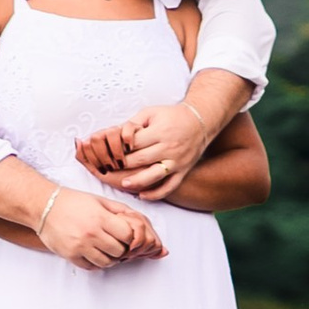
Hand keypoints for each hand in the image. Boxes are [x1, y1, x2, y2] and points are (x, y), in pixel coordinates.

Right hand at [41, 185, 165, 267]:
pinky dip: (96, 262)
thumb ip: (119, 211)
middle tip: (117, 243)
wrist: (44, 206)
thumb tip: (138, 222)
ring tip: (105, 248)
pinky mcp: (71, 256)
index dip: (131, 237)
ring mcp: (80, 246)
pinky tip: (93, 252)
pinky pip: (92, 267)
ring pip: (107, 262)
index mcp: (101, 217)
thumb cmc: (73, 202)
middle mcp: (91, 233)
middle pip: (120, 251)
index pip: (128, 235)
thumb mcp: (99, 200)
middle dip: (122, 248)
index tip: (126, 235)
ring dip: (110, 257)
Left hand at [78, 99, 208, 201]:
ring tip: (124, 184)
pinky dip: (156, 193)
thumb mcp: (151, 112)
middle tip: (109, 169)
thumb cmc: (171, 116)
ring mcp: (176, 161)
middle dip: (123, 165)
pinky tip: (143, 195)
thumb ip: (132, 124)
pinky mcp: (182, 171)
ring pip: (155, 175)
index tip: (108, 153)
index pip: (134, 143)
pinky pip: (169, 186)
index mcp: (159, 131)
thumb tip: (113, 134)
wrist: (199, 122)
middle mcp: (168, 147)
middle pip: (141, 159)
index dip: (119, 149)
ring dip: (138, 181)